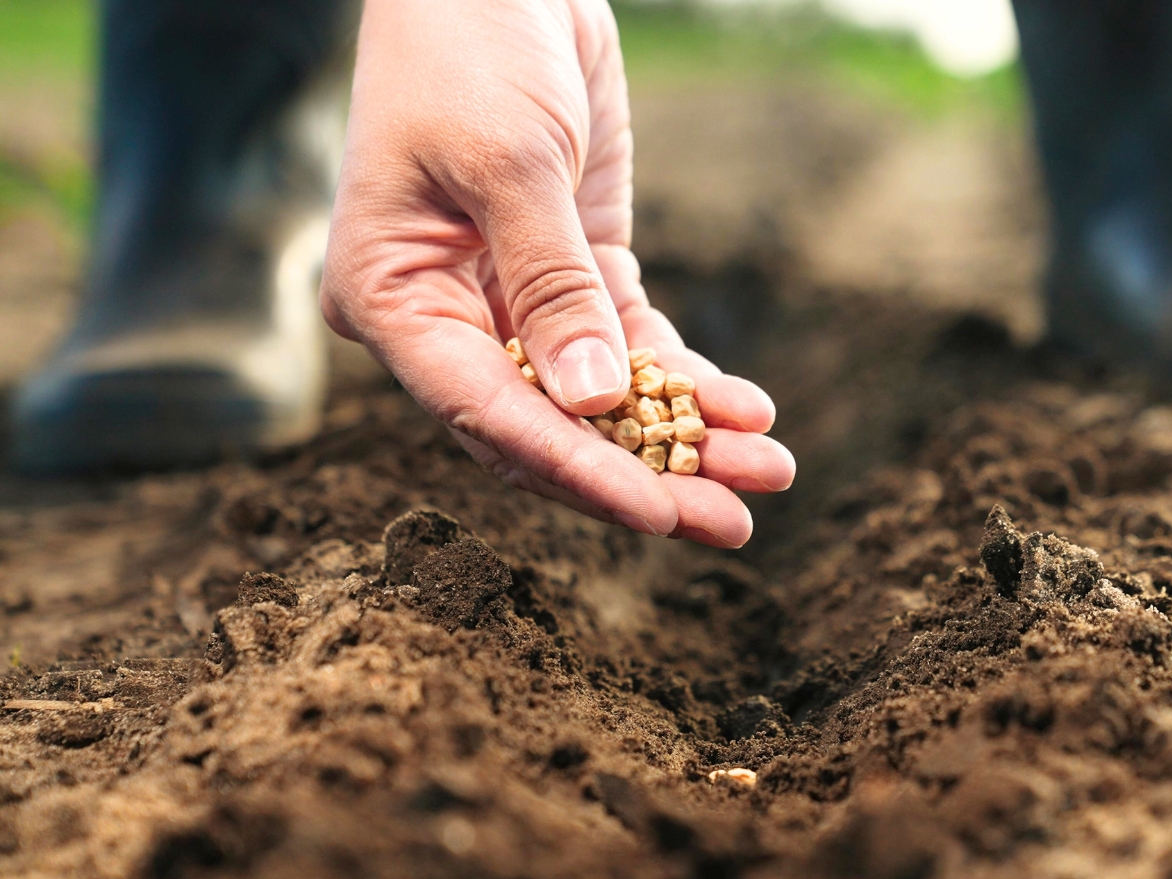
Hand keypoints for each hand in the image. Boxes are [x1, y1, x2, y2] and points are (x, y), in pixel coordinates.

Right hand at [320, 0, 793, 547]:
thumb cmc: (469, 45)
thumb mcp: (510, 159)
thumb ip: (554, 284)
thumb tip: (598, 401)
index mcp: (393, 299)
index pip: (486, 414)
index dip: (576, 470)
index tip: (658, 513)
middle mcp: (448, 317)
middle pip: (548, 427)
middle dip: (644, 476)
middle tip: (732, 526)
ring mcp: (513, 300)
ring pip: (600, 399)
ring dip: (683, 439)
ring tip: (767, 473)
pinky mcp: (575, 272)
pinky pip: (632, 345)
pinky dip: (686, 380)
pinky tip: (746, 410)